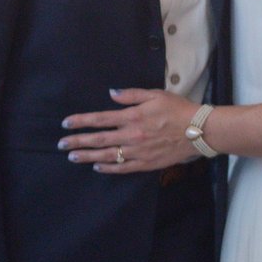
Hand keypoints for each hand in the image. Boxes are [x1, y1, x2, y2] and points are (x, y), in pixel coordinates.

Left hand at [59, 88, 198, 172]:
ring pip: (107, 155)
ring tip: (72, 157)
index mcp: (132, 116)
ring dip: (87, 156)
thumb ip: (131, 95)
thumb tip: (111, 93)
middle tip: (61, 144)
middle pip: (98, 139)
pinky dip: (108, 168)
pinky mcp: (147, 163)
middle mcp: (132, 135)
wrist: (199, 131)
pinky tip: (97, 166)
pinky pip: (123, 168)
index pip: (100, 119)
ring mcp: (138, 151)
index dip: (81, 121)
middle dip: (78, 141)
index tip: (66, 123)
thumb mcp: (155, 94)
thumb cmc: (178, 109)